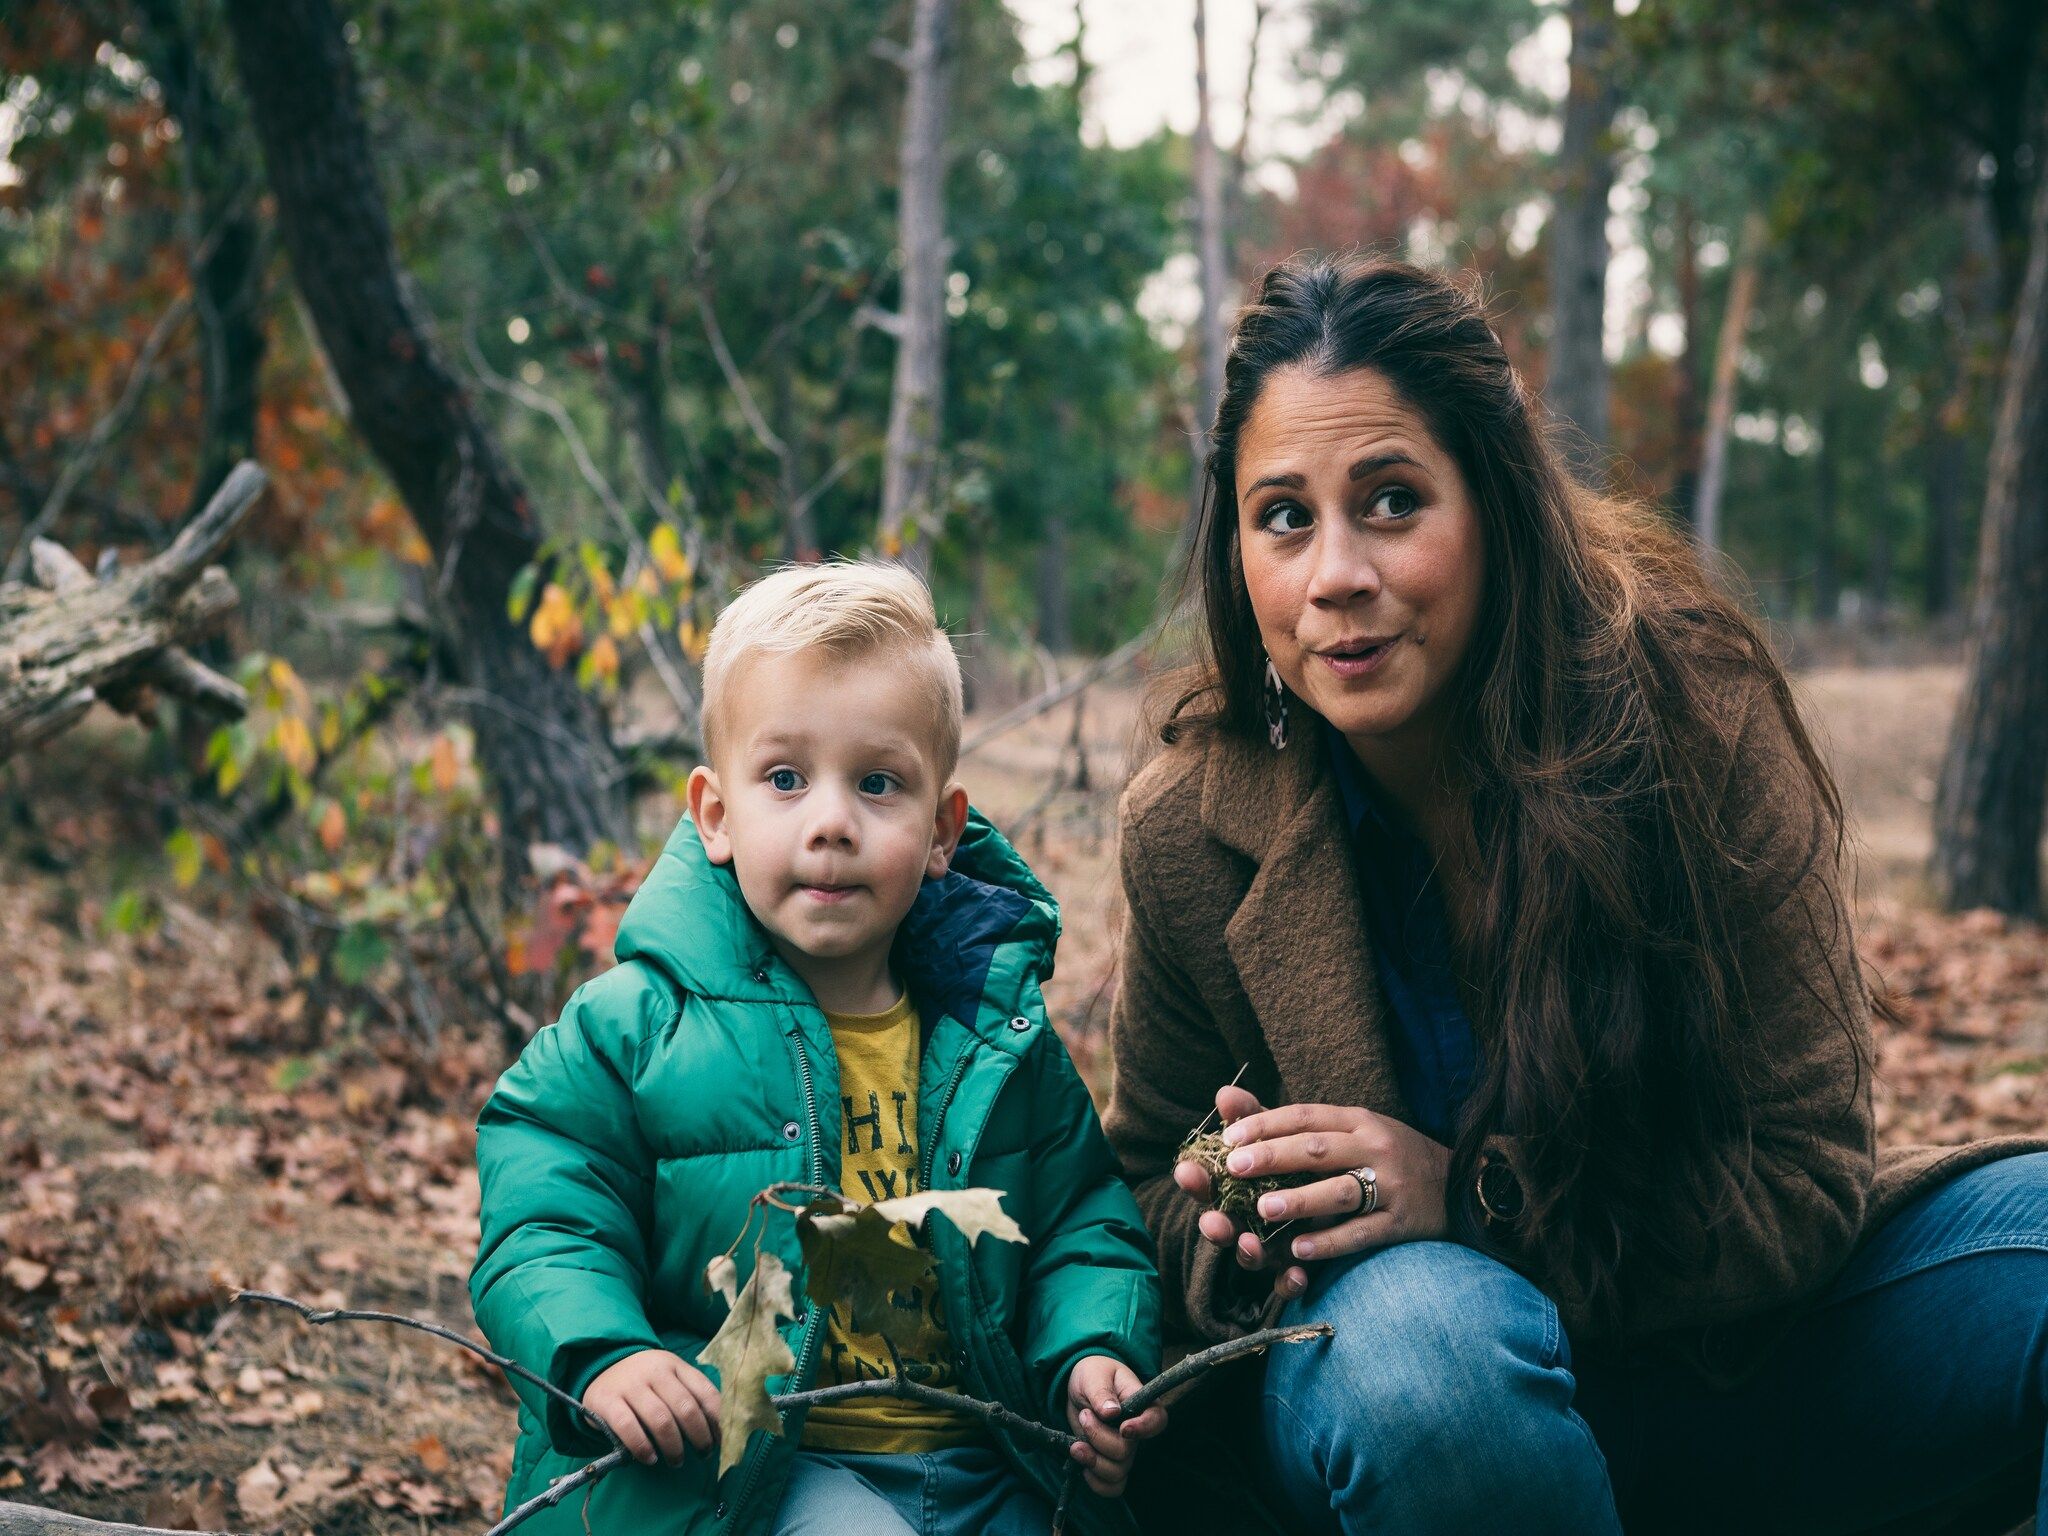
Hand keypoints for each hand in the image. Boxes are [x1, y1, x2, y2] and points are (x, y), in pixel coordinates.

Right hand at [582, 1349, 721, 1465]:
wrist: (601, 1367)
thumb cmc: (644, 1381)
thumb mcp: (669, 1378)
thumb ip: (690, 1395)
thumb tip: (717, 1429)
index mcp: (675, 1365)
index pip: (705, 1392)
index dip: (716, 1421)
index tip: (719, 1441)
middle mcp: (655, 1371)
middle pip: (686, 1408)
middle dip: (699, 1437)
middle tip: (702, 1454)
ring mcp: (630, 1385)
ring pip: (660, 1420)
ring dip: (673, 1446)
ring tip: (676, 1461)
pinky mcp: (607, 1400)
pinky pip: (628, 1427)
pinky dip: (642, 1447)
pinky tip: (650, 1458)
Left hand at [1063, 1355, 1166, 1497]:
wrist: (1080, 1387)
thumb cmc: (1094, 1374)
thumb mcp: (1094, 1374)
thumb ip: (1101, 1392)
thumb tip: (1111, 1411)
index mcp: (1142, 1404)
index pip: (1157, 1421)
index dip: (1144, 1429)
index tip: (1123, 1428)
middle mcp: (1136, 1432)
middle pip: (1127, 1450)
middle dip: (1098, 1437)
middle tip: (1084, 1415)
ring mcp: (1124, 1450)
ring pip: (1117, 1472)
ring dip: (1092, 1460)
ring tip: (1075, 1443)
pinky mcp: (1109, 1463)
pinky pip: (1111, 1486)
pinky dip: (1095, 1482)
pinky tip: (1081, 1462)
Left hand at [1173, 1086, 1450, 1299]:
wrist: (1463, 1185)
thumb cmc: (1390, 1157)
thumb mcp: (1351, 1130)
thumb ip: (1290, 1122)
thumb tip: (1223, 1099)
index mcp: (1358, 1121)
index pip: (1305, 1117)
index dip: (1266, 1125)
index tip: (1229, 1138)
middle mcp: (1375, 1147)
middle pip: (1317, 1149)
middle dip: (1273, 1157)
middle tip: (1233, 1168)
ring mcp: (1391, 1186)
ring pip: (1340, 1192)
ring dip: (1300, 1200)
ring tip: (1263, 1209)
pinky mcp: (1402, 1223)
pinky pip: (1363, 1233)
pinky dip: (1330, 1242)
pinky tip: (1299, 1250)